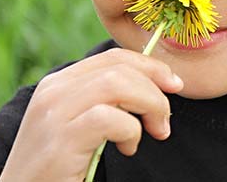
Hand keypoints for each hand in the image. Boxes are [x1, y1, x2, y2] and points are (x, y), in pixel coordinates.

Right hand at [0, 48, 183, 180]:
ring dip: (150, 105)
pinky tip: (128, 148)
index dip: (150, 66)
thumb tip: (152, 86)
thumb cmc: (57, 167)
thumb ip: (101, 102)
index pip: (113, 58)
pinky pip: (111, 119)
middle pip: (120, 67)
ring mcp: (54, 114)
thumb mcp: (77, 124)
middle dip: (155, 88)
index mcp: (58, 83)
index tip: (173, 84)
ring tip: (155, 131)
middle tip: (165, 119)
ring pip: (118, 84)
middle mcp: (53, 91)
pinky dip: (131, 131)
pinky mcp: (61, 140)